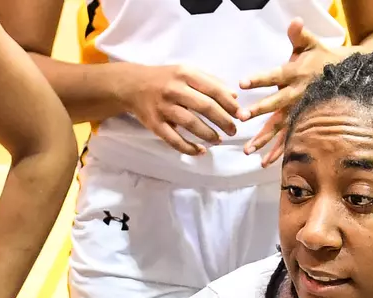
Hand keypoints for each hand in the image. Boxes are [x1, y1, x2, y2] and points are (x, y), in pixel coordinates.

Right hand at [118, 62, 240, 155]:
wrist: (131, 85)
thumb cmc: (165, 78)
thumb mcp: (185, 72)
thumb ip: (210, 81)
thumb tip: (234, 97)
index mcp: (184, 74)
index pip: (213, 89)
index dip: (229, 104)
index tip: (240, 114)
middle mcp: (173, 89)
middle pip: (205, 107)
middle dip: (223, 121)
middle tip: (233, 130)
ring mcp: (163, 108)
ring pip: (191, 124)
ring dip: (209, 134)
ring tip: (219, 139)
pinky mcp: (155, 124)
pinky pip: (174, 140)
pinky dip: (189, 148)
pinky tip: (201, 151)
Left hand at [239, 19, 348, 166]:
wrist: (349, 77)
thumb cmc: (324, 58)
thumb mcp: (312, 44)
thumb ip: (299, 35)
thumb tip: (294, 22)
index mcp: (295, 74)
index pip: (274, 75)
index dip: (259, 78)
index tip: (242, 83)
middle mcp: (297, 95)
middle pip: (276, 104)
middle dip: (260, 110)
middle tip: (242, 117)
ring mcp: (301, 111)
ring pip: (281, 127)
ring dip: (265, 140)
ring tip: (249, 151)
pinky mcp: (304, 123)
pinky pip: (291, 140)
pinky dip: (280, 152)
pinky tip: (265, 162)